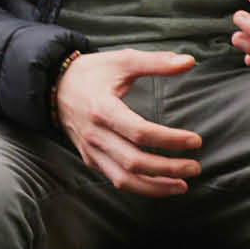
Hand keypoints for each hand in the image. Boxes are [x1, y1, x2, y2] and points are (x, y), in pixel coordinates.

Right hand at [55, 46, 203, 195]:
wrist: (54, 86)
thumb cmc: (92, 73)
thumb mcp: (121, 61)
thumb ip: (156, 62)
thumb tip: (189, 61)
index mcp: (103, 109)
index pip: (140, 132)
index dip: (170, 140)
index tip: (195, 141)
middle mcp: (95, 134)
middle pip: (134, 162)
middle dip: (168, 169)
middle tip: (194, 167)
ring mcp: (91, 150)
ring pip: (124, 179)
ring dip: (155, 187)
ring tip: (182, 185)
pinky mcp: (90, 159)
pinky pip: (116, 179)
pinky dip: (139, 187)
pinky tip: (159, 185)